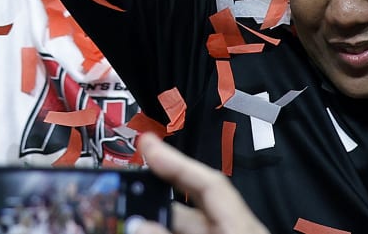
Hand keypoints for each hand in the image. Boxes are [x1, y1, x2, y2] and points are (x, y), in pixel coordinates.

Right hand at [132, 133, 271, 233]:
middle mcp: (236, 229)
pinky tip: (146, 226)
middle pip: (193, 202)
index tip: (147, 143)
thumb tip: (137, 223)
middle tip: (127, 175)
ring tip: (125, 207)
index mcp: (243, 227)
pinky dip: (166, 230)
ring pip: (185, 224)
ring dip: (155, 216)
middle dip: (158, 189)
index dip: (177, 161)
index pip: (210, 183)